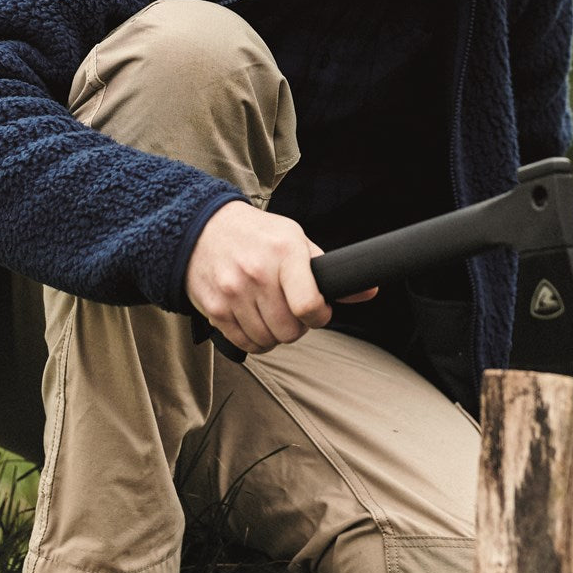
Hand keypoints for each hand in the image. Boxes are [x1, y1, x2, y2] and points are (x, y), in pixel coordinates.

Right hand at [185, 201, 376, 353]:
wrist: (203, 228)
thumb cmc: (258, 236)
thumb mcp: (296, 241)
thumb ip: (328, 271)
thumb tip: (369, 291)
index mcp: (284, 252)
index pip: (308, 305)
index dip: (319, 317)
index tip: (318, 311)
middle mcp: (256, 272)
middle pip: (289, 330)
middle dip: (297, 327)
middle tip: (291, 312)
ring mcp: (232, 292)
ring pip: (267, 340)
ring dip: (275, 335)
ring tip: (271, 313)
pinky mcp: (214, 308)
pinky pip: (244, 343)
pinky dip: (254, 341)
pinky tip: (254, 321)